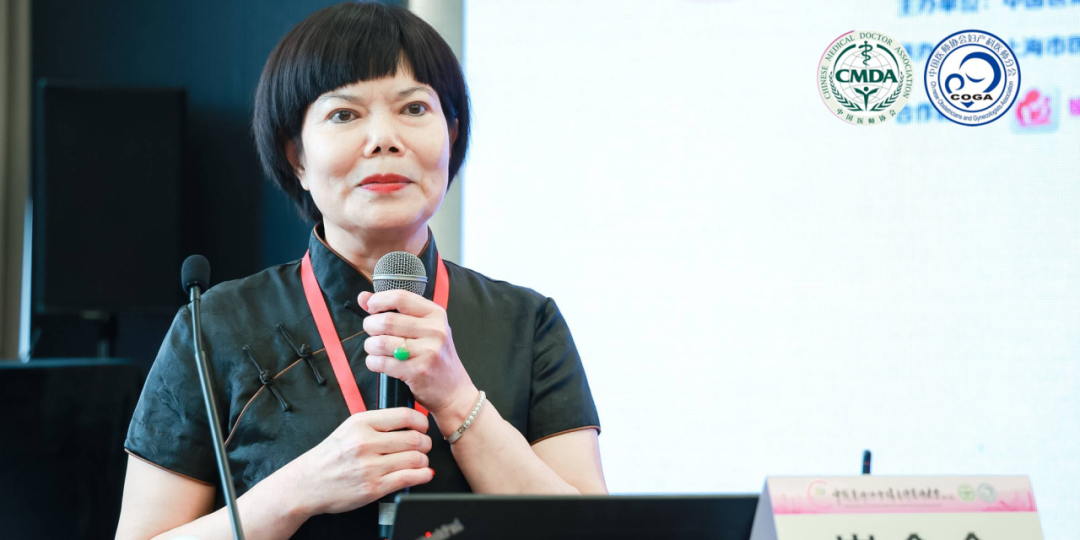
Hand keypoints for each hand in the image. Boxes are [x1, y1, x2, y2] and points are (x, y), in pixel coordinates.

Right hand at [280, 408, 434, 516]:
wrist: (307, 484)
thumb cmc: (329, 457)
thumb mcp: (349, 428)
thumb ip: (377, 423)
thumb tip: (408, 422)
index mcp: (361, 423)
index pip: (404, 416)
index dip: (421, 422)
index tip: (423, 426)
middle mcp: (366, 443)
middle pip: (414, 438)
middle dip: (425, 442)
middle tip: (424, 445)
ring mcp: (370, 466)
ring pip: (415, 459)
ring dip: (424, 460)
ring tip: (420, 461)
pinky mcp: (374, 487)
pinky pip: (409, 478)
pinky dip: (423, 475)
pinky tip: (423, 474)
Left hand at [358, 290, 477, 416]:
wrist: (454, 391)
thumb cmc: (436, 357)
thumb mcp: (424, 329)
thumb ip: (395, 311)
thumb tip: (364, 297)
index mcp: (436, 314)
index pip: (400, 297)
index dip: (379, 300)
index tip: (370, 308)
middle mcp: (434, 330)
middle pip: (387, 320)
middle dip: (370, 326)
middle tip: (372, 332)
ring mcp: (428, 351)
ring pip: (381, 342)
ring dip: (370, 346)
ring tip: (374, 348)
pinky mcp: (418, 371)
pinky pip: (382, 362)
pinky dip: (373, 362)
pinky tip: (378, 362)